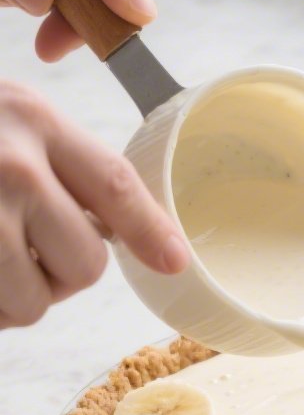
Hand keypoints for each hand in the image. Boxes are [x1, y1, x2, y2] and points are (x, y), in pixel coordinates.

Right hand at [0, 82, 188, 328]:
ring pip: (35, 301)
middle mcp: (14, 166)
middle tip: (21, 254)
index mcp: (35, 121)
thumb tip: (107, 225)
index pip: (115, 184)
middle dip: (59, 275)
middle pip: (85, 263)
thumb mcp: (3, 114)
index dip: (151, 230)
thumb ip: (52, 155)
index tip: (175, 262)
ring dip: (14, 297)